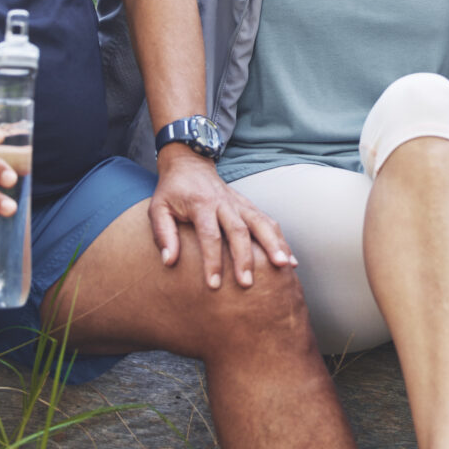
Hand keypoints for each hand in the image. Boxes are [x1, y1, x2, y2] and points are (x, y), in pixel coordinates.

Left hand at [150, 145, 294, 288]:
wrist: (189, 163)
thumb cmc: (172, 191)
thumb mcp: (158, 208)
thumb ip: (163, 234)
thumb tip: (169, 262)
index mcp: (201, 204)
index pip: (210, 235)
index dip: (212, 261)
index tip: (214, 285)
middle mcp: (224, 203)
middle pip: (239, 231)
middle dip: (245, 258)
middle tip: (248, 283)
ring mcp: (240, 203)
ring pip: (261, 223)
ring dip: (274, 245)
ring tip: (284, 267)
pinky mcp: (248, 206)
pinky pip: (268, 222)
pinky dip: (281, 240)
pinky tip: (290, 260)